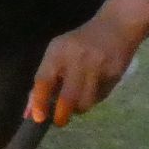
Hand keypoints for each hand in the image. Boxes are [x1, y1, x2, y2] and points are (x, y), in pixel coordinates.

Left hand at [29, 0, 148, 124]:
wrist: (116, 27)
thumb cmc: (79, 42)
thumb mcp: (58, 52)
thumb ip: (45, 79)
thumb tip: (32, 110)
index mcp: (58, 52)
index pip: (44, 80)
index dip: (39, 101)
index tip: (37, 118)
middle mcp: (77, 59)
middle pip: (68, 96)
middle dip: (62, 114)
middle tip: (59, 121)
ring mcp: (98, 67)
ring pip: (85, 101)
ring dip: (79, 108)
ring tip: (76, 102)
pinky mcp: (114, 74)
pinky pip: (100, 96)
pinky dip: (93, 99)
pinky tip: (93, 88)